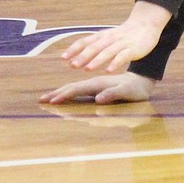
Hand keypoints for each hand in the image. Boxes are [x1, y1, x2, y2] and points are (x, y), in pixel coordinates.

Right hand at [39, 72, 156, 104]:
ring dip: (61, 92)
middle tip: (41, 100)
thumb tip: (98, 99)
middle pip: (72, 87)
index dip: (65, 95)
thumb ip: (113, 94)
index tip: (52, 102)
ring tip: (48, 98)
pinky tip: (65, 95)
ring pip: (74, 88)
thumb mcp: (127, 92)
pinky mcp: (97, 87)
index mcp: (99, 83)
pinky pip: (80, 90)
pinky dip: (69, 93)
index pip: (78, 89)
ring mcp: (95, 84)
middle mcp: (95, 83)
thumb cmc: (136, 89)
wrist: (143, 80)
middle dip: (57, 93)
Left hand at [60, 0, 171, 73]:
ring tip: (87, 69)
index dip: (74, 49)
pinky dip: (115, 62)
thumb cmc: (124, 34)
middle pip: (95, 46)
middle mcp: (110, 38)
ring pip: (108, 51)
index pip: (86, 41)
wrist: (147, 24)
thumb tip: (73, 59)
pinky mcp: (133, 49)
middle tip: (73, 65)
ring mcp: (122, 43)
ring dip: (97, 60)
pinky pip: (123, 56)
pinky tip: (109, 70)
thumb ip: (93, 47)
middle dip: (83, 56)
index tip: (63, 58)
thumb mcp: (107, 38)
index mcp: (102, 36)